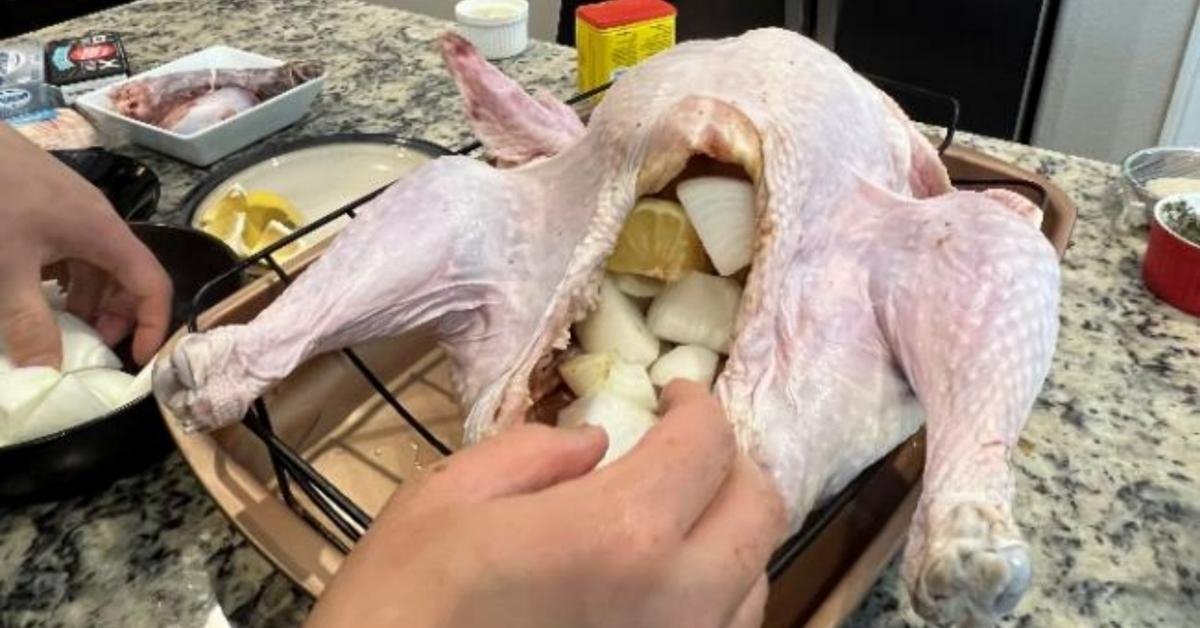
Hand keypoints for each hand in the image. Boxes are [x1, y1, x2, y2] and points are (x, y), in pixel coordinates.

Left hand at [0, 124, 171, 367]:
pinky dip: (60, 281)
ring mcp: (69, 212)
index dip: (153, 325)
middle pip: (127, 277)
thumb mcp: (7, 269)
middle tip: (88, 348)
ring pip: (95, 266)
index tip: (135, 360)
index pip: (153, 285)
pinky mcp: (42, 207)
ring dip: (85, 302)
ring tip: (56, 328)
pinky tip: (30, 293)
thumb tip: (46, 377)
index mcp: (103, 234)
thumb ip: (28, 324)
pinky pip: (68, 253)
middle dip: (115, 317)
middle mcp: (96, 222)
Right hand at [307, 381, 786, 627]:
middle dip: (730, 462)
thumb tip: (595, 443)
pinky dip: (713, 591)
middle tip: (684, 447)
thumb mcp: (449, 497)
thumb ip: (535, 453)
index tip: (673, 393)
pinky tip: (662, 578)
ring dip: (727, 530)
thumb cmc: (407, 602)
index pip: (708, 445)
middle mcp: (678, 599)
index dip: (697, 403)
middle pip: (760, 510)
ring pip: (755, 578)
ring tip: (677, 512)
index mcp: (623, 533)